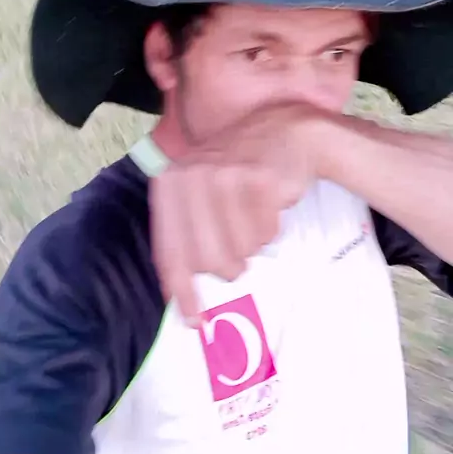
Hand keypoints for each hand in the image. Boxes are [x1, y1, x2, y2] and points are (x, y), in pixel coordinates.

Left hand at [150, 102, 327, 321]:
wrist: (284, 131)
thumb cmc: (238, 172)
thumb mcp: (199, 194)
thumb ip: (186, 236)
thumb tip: (181, 300)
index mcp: (169, 185)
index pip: (171, 252)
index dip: (183, 292)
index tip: (195, 322)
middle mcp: (190, 177)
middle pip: (208, 261)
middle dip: (230, 266)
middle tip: (240, 254)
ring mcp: (224, 175)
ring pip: (241, 249)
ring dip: (253, 243)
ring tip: (254, 216)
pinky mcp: (257, 178)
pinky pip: (266, 232)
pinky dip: (272, 228)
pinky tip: (269, 203)